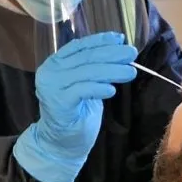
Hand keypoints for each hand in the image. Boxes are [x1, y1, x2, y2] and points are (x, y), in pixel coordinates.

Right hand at [13, 32, 137, 181]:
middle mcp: (50, 72)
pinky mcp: (58, 103)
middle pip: (85, 58)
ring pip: (86, 73)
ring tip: (130, 72)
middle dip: (112, 54)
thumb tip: (119, 50)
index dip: (100, 41)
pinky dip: (99, 88)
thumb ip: (93, 67)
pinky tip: (112, 90)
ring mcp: (52, 87)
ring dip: (112, 71)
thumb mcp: (84, 84)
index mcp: (55, 63)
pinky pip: (82, 91)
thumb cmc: (76, 112)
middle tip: (132, 54)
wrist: (59, 142)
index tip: (120, 39)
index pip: (79, 46)